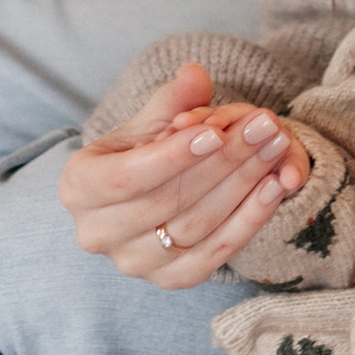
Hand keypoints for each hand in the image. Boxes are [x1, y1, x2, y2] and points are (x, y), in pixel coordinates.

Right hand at [56, 61, 306, 286]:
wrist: (141, 196)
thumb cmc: (140, 152)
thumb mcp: (148, 121)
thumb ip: (171, 100)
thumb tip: (195, 73)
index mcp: (79, 188)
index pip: (126, 178)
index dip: (172, 157)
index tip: (216, 131)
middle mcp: (97, 233)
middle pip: (167, 201)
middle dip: (222, 162)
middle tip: (264, 128)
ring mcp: (132, 263)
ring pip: (194, 227)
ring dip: (242, 186)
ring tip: (275, 148)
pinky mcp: (169, 281)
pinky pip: (215, 255)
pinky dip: (248, 221)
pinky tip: (273, 187)